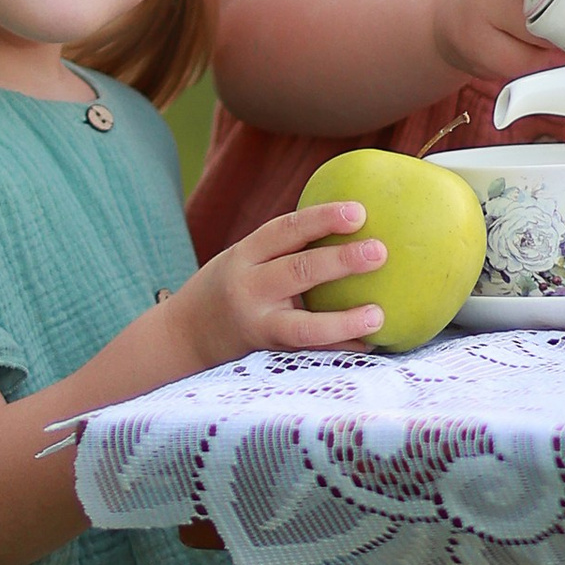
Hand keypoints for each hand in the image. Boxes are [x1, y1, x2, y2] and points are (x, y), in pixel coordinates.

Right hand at [182, 199, 392, 362]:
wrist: (184, 335)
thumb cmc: (230, 287)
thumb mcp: (245, 259)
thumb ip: (286, 247)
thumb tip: (355, 222)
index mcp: (245, 255)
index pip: (285, 230)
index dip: (322, 219)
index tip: (359, 212)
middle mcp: (248, 288)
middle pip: (297, 271)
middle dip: (340, 261)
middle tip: (380, 251)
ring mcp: (257, 324)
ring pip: (302, 325)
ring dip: (343, 320)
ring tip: (378, 315)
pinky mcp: (267, 352)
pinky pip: (309, 350)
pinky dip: (340, 348)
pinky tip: (370, 344)